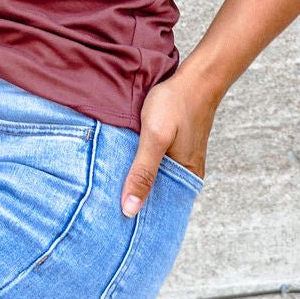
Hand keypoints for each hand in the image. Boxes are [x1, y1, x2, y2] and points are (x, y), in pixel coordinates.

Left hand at [120, 73, 216, 216]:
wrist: (195, 78)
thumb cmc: (176, 104)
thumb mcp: (154, 137)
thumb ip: (142, 172)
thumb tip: (130, 209)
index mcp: (186, 177)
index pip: (158, 208)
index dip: (136, 214)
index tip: (111, 220)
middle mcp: (187, 172)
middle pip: (156, 194)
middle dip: (133, 198)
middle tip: (103, 205)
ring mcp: (183, 159)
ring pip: (156, 177)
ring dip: (136, 180)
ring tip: (109, 187)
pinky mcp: (176, 146)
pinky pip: (157, 163)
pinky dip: (142, 165)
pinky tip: (125, 163)